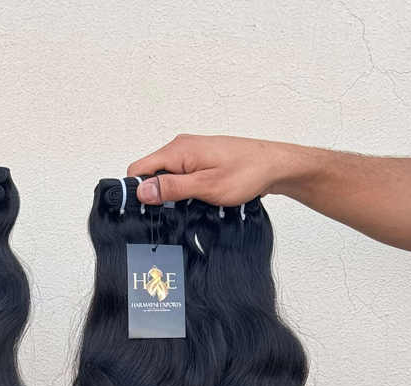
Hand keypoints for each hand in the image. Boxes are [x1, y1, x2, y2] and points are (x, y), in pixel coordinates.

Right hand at [127, 134, 303, 206]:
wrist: (274, 165)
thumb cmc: (246, 172)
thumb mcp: (205, 186)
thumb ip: (171, 188)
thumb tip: (142, 191)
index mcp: (177, 150)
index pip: (138, 169)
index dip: (136, 192)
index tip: (145, 211)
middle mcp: (180, 148)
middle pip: (150, 174)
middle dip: (156, 195)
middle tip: (172, 213)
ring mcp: (190, 153)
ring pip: (166, 177)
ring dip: (172, 195)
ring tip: (189, 206)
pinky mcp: (200, 160)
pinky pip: (180, 176)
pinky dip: (183, 191)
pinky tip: (196, 200)